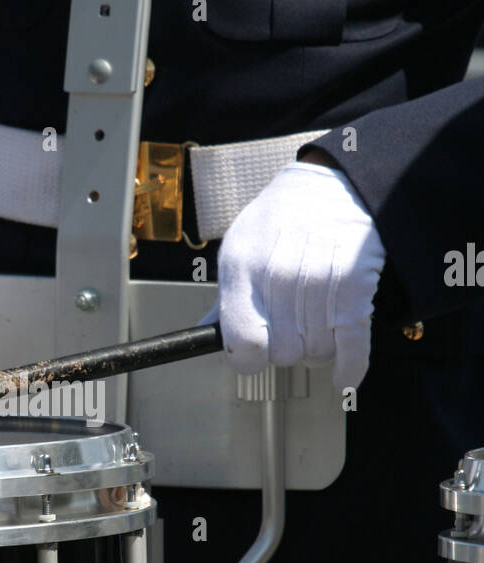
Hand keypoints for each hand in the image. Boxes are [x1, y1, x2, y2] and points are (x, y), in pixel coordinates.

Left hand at [215, 160, 385, 390]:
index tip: (253, 354)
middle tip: (291, 325)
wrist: (335, 185)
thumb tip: (206, 334)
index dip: (247, 357)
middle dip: (287, 347)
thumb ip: (227, 297)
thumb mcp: (240, 249)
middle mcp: (279, 278)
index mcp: (243, 270)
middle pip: (283, 355)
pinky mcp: (355, 288)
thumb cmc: (282, 220)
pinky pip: (353, 348)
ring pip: (317, 354)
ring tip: (315, 318)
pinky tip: (343, 378)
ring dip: (318, 347)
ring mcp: (319, 284)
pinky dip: (349, 368)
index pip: (242, 344)